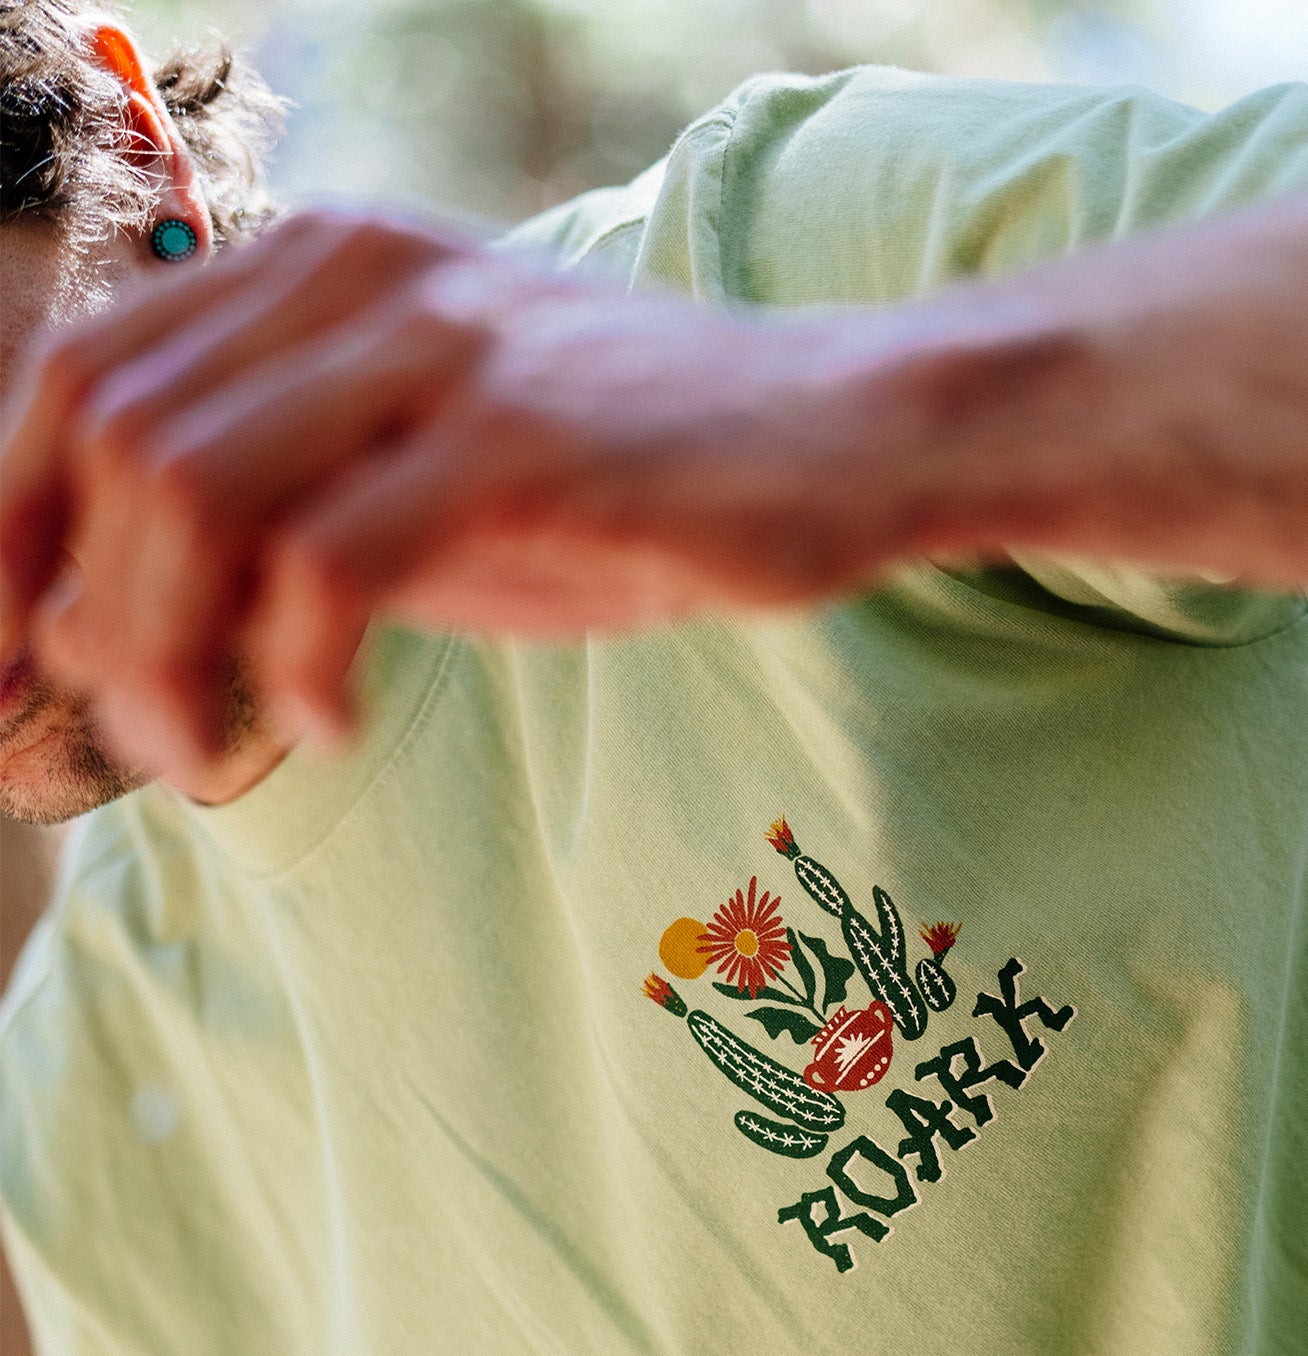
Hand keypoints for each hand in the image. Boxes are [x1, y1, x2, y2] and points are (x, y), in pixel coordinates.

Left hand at [0, 210, 911, 789]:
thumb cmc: (644, 476)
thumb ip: (299, 515)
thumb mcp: (442, 477)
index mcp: (321, 271)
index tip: (12, 658)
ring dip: (166, 652)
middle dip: (81, 612)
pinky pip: (335, 560)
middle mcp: (358, 280)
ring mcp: (442, 350)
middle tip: (137, 742)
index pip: (88, 374)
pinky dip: (299, 667)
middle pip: (118, 433)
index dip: (11, 524)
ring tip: (206, 753)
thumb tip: (124, 627)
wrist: (846, 438)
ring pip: (199, 489)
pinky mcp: (522, 438)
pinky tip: (331, 730)